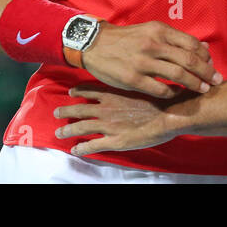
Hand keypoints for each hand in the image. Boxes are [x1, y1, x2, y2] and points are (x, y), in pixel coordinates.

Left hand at [53, 85, 184, 155]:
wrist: (171, 112)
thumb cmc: (161, 96)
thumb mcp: (143, 82)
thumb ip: (132, 82)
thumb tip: (131, 76)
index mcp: (113, 93)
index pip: (90, 89)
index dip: (78, 90)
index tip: (71, 91)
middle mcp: (107, 108)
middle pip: (80, 108)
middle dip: (66, 110)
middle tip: (55, 112)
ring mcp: (109, 125)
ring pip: (81, 127)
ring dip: (68, 129)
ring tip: (59, 132)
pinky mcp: (115, 141)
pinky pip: (93, 146)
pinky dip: (82, 148)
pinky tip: (75, 150)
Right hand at [81, 20, 221, 98]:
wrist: (95, 44)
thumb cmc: (127, 39)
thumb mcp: (151, 31)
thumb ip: (176, 40)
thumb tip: (204, 48)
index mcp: (159, 31)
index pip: (191, 44)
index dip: (205, 57)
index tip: (211, 65)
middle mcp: (153, 44)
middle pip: (189, 60)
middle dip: (206, 72)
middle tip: (216, 81)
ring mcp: (143, 62)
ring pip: (178, 75)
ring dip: (194, 84)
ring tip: (203, 90)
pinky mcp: (133, 79)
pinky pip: (161, 89)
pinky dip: (173, 93)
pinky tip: (178, 94)